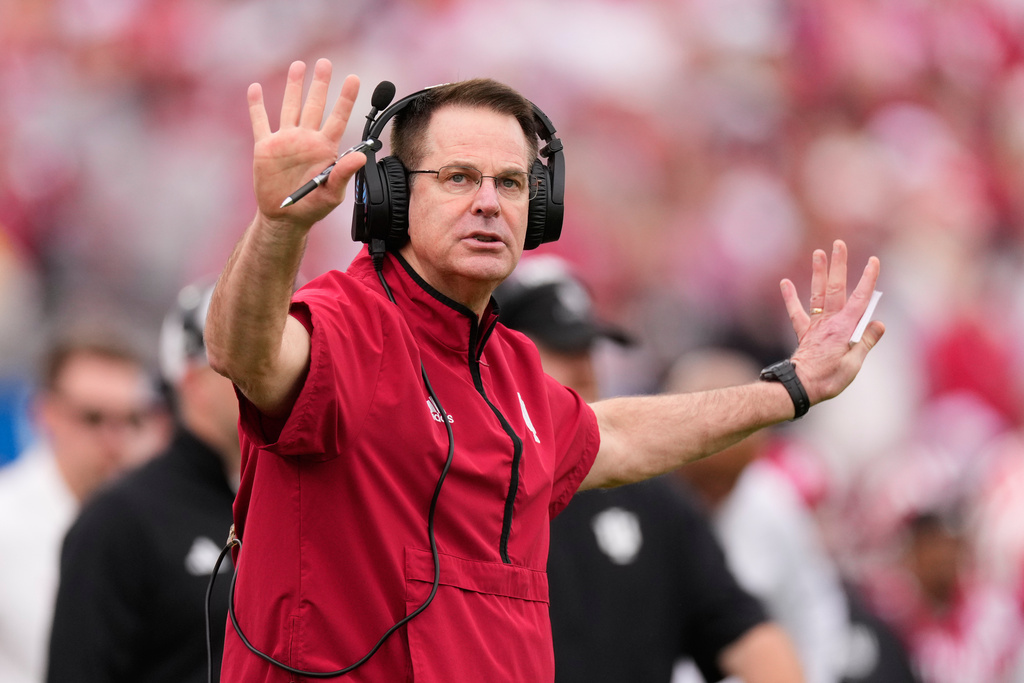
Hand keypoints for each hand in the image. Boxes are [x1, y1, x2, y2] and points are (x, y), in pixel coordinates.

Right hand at [247, 59, 364, 226]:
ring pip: (290, 107)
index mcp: (325, 148)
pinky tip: (254, 89)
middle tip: (325, 63)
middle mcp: (306, 139)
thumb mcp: (332, 193)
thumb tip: (361, 155)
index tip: (354, 79)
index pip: (338, 118)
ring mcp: (286, 141)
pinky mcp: (266, 147)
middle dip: (320, 84)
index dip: (346, 98)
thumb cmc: (313, 207)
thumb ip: (344, 173)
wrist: (285, 218)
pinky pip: (260, 122)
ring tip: (299, 65)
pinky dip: (256, 106)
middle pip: (314, 105)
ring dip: (293, 86)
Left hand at [782, 240, 884, 404]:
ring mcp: (815, 325)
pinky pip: (796, 312)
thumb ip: (866, 341)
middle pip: (836, 288)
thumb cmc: (829, 379)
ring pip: (818, 294)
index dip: (868, 279)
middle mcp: (828, 322)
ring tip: (818, 253)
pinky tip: (784, 282)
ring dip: (818, 273)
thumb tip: (879, 323)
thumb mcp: (854, 363)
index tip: (874, 261)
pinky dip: (790, 297)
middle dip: (838, 265)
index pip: (860, 299)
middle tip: (838, 244)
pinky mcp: (804, 332)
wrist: (800, 387)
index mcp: (843, 328)